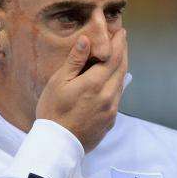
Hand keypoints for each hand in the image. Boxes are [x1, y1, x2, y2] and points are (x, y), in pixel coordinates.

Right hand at [36, 29, 127, 151]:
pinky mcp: (111, 119)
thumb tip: (87, 40)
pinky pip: (118, 96)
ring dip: (122, 67)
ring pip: (121, 82)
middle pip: (121, 68)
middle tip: (122, 39)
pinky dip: (118, 83)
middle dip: (123, 52)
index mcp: (95, 83)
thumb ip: (75, 61)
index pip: (114, 57)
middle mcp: (108, 95)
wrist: (57, 145)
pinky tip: (113, 79)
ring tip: (119, 55)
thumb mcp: (58, 83)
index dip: (119, 43)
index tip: (121, 32)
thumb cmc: (52, 111)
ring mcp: (112, 109)